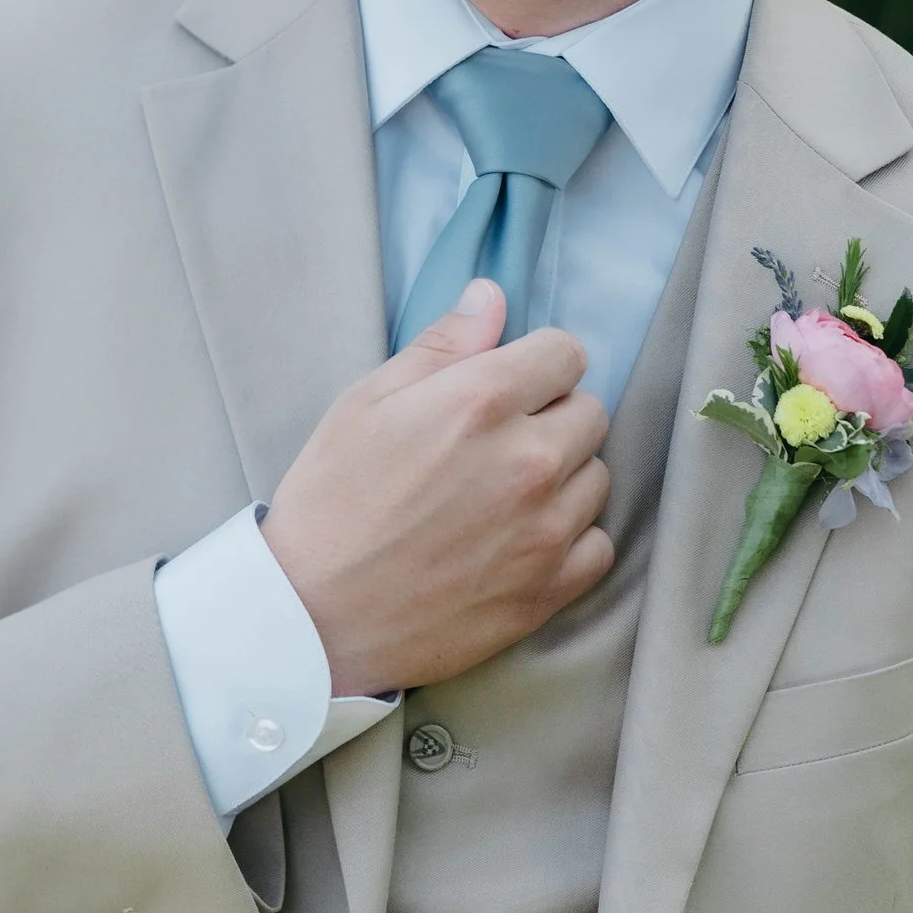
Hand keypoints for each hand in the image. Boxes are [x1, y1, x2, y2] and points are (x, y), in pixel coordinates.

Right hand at [263, 280, 611, 695]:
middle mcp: (528, 461)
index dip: (535, 365)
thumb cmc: (330, 502)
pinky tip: (523, 541)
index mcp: (483, 402)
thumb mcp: (367, 403)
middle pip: (589, 413)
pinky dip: (572, 540)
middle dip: (551, 418)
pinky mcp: (548, 590)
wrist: (313, 616)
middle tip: (496, 446)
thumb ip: (442, 346)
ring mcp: (545, 531)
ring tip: (505, 497)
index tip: (509, 388)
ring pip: (596, 478)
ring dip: (563, 479)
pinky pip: (599, 545)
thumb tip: (492, 297)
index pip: (566, 353)